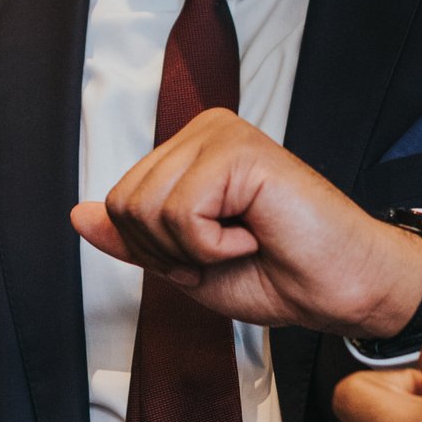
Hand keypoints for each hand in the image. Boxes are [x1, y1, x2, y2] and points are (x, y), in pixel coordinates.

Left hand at [72, 109, 421, 337]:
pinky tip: (256, 232)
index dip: (156, 251)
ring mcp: (221, 134)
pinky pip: (182, 213)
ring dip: (194, 249)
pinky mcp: (239, 150)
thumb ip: (134, 239)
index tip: (211, 254)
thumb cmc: (280, 274)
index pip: (119, 203)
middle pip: (125, 204)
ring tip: (244, 240)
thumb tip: (80, 215)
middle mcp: (202, 132)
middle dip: (169, 251)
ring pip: (147, 209)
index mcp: (188, 152)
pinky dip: (214, 245)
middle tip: (228, 250)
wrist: (341, 289)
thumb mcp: (185, 265)